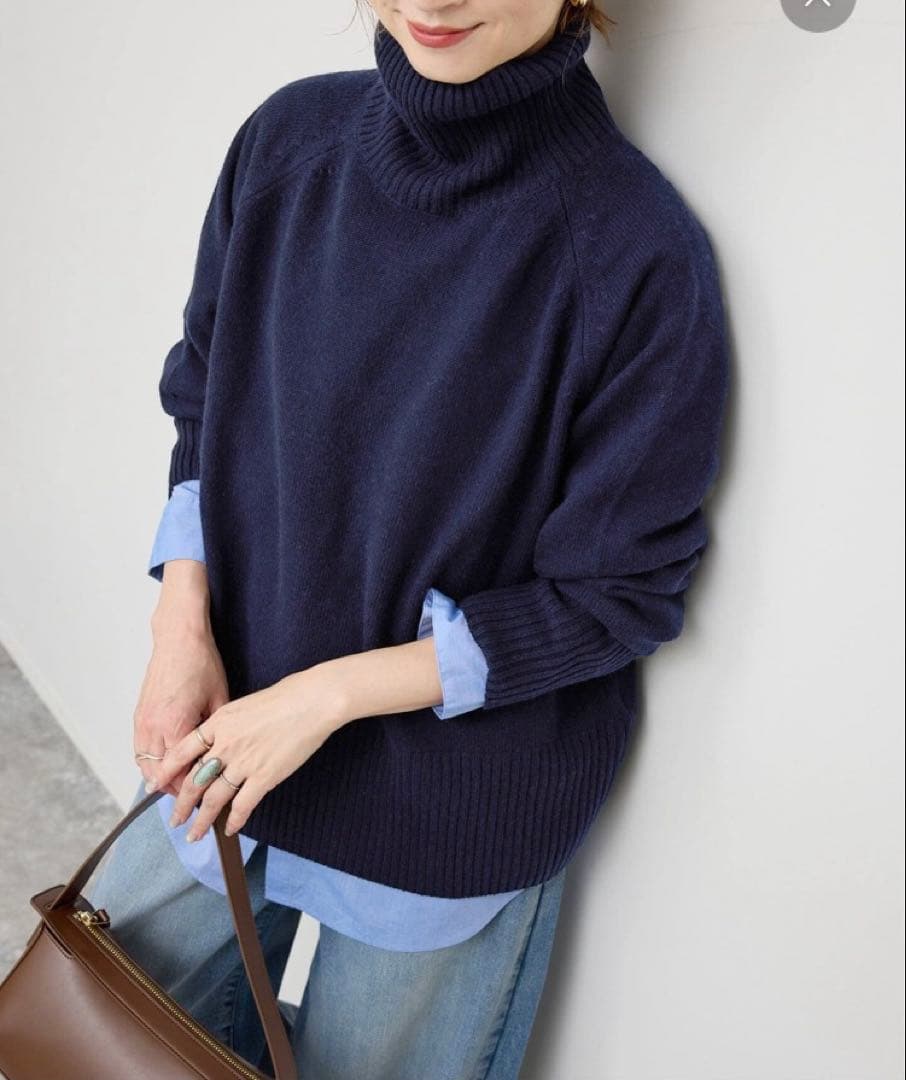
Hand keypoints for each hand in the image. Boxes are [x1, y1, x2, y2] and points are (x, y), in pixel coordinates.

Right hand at [134, 623, 230, 797]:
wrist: (178, 638)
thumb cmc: (202, 664)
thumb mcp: (219, 699)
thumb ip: (218, 731)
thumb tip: (224, 754)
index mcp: (176, 725)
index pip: (180, 772)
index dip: (192, 790)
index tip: (205, 801)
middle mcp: (154, 726)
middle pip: (159, 774)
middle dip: (174, 791)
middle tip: (190, 804)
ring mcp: (143, 721)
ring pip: (145, 764)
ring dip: (159, 779)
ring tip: (177, 789)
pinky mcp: (139, 714)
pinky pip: (140, 749)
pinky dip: (150, 762)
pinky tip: (164, 767)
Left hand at [150, 665, 348, 841]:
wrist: (311, 701)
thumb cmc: (286, 697)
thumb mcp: (244, 704)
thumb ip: (228, 725)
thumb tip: (220, 741)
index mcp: (218, 723)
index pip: (182, 751)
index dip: (166, 771)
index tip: (156, 785)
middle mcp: (225, 744)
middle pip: (193, 780)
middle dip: (181, 804)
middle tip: (174, 819)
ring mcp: (243, 762)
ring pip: (213, 798)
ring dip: (202, 820)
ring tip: (194, 834)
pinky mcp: (264, 776)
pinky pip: (243, 805)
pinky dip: (235, 820)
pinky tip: (230, 829)